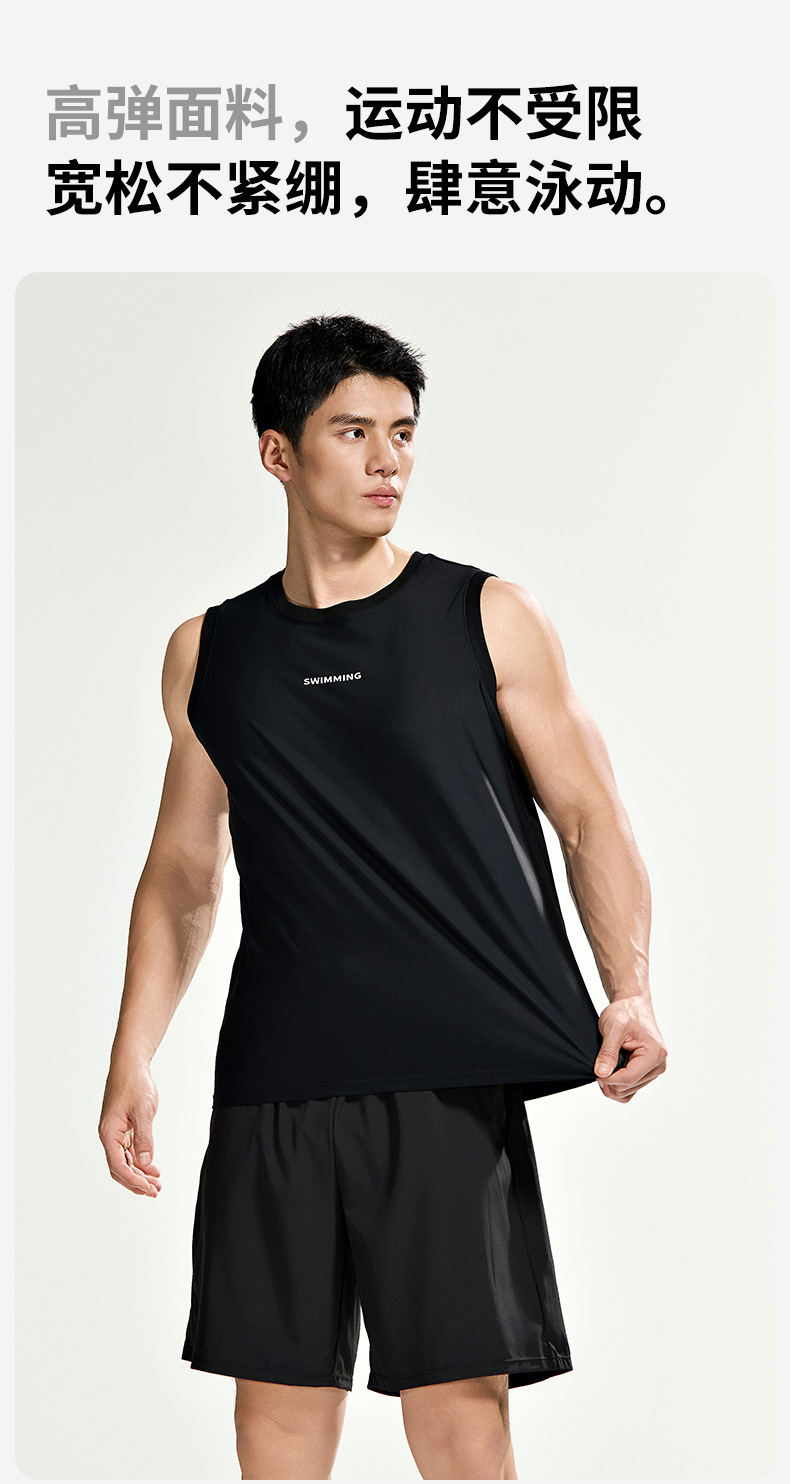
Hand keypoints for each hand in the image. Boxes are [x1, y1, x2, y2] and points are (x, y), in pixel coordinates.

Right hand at [98, 1061, 161, 1196]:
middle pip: (119, 1168)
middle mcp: (109, 1136)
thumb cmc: (134, 1083)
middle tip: (155, 1191)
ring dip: (140, 1174)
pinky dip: (140, 1161)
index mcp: (109, 1133)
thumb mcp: (143, 1110)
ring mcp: (116, 1133)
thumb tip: (145, 1162)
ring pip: (125, 1161)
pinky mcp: (124, 1129)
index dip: (133, 1180)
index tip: (149, 1188)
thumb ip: (144, 1137)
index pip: (118, 1165)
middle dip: (136, 1182)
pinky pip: (129, 1151)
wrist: (130, 1066)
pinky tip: (152, 1167)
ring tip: (157, 1183)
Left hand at [594, 996, 667, 1102]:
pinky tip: (609, 1074)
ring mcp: (654, 1069)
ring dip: (613, 1085)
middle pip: (629, 1087)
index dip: (609, 1079)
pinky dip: (618, 1086)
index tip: (596, 1072)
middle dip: (610, 1082)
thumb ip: (608, 1051)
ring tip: (603, 1069)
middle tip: (597, 1068)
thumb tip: (602, 1073)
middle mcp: (658, 1064)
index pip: (629, 1078)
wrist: (633, 1005)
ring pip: (630, 1091)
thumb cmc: (626, 1011)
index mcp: (654, 1053)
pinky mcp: (648, 1071)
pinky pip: (632, 1088)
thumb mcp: (613, 1027)